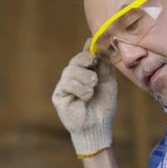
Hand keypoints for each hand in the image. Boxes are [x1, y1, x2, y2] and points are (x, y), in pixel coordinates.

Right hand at [52, 39, 117, 155]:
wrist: (98, 125)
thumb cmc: (104, 105)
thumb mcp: (108, 81)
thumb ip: (104, 65)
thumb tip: (99, 46)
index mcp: (85, 73)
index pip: (83, 57)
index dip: (87, 49)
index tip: (92, 41)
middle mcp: (73, 77)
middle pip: (75, 60)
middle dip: (85, 59)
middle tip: (94, 64)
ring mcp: (64, 86)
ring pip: (70, 70)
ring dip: (85, 77)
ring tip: (92, 87)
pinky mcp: (58, 95)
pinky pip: (66, 84)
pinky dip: (79, 88)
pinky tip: (86, 96)